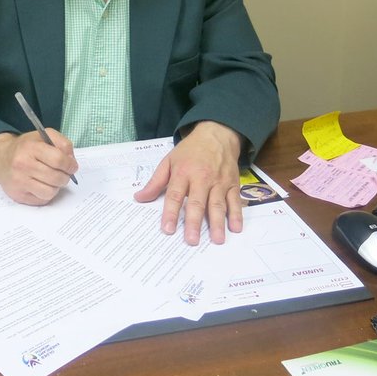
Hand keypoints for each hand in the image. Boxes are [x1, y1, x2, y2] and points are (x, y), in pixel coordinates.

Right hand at [0, 130, 77, 204]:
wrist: (0, 158)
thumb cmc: (25, 147)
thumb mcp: (43, 136)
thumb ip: (62, 143)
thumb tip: (72, 161)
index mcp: (30, 147)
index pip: (58, 159)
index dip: (70, 164)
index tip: (72, 166)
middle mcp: (23, 165)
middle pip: (56, 178)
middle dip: (65, 177)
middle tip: (63, 174)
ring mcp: (19, 182)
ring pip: (50, 192)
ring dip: (56, 187)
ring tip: (52, 179)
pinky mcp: (18, 195)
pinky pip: (42, 200)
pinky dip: (46, 194)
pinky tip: (41, 185)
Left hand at [133, 121, 242, 245]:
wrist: (216, 135)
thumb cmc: (190, 151)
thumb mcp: (169, 161)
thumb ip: (155, 182)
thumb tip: (139, 198)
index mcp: (183, 173)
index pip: (175, 195)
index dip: (171, 213)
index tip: (168, 229)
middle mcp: (201, 178)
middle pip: (197, 202)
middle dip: (194, 222)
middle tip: (191, 240)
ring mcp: (219, 182)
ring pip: (218, 204)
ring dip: (217, 223)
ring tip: (216, 240)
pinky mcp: (233, 184)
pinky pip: (235, 201)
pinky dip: (237, 214)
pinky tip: (236, 228)